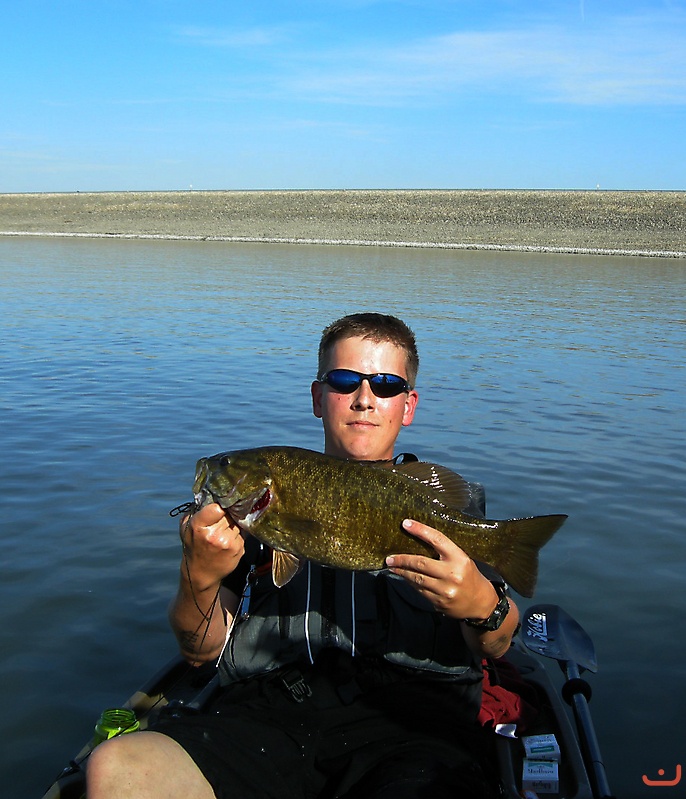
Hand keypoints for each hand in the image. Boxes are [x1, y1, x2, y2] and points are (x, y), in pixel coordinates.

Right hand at [179, 503, 245, 590]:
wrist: (201, 574)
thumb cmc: (193, 547)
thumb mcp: (186, 528)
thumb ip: (195, 511)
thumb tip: (209, 495)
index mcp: (198, 526)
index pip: (217, 507)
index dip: (220, 505)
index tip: (220, 506)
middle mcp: (214, 535)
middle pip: (230, 513)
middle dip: (228, 512)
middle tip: (225, 516)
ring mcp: (227, 542)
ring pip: (238, 522)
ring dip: (234, 523)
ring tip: (225, 530)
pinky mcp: (238, 549)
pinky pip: (242, 533)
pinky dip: (237, 533)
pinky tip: (229, 539)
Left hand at [385, 519, 499, 619]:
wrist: (482, 604)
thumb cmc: (470, 577)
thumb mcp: (462, 559)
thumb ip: (444, 552)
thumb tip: (418, 541)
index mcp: (460, 558)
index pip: (437, 539)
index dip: (420, 530)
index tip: (406, 524)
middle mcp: (452, 574)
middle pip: (420, 563)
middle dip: (402, 559)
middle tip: (389, 558)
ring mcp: (445, 590)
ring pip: (417, 578)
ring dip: (402, 572)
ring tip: (392, 567)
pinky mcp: (439, 602)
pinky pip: (420, 591)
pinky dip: (410, 583)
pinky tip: (405, 578)